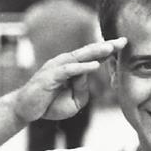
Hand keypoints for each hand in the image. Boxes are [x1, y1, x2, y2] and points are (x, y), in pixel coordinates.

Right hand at [12, 37, 126, 122]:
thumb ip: (83, 90)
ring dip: (95, 52)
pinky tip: (95, 66)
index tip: (124, 44)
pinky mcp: (50, 76)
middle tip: (123, 40)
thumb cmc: (49, 104)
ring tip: (111, 48)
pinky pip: (68, 70)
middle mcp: (65, 63)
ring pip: (79, 57)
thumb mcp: (74, 102)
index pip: (92, 56)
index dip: (108, 50)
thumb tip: (86, 76)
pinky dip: (82, 67)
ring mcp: (56, 68)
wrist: (26, 110)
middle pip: (88, 52)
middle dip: (106, 46)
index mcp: (72, 67)